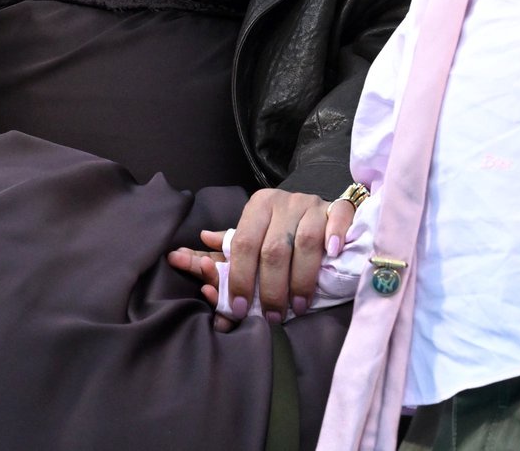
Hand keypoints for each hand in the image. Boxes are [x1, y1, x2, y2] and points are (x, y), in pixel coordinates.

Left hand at [168, 189, 354, 329]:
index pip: (243, 244)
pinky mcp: (337, 208)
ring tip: (296, 308)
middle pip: (274, 249)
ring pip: (306, 242)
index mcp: (257, 207)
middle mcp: (283, 202)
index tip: (237, 309)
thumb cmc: (280, 228)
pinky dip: (334, 236)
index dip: (238, 278)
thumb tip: (182, 255)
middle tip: (270, 317)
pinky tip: (332, 255)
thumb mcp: (253, 236)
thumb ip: (225, 250)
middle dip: (270, 289)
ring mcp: (311, 204)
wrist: (318, 207)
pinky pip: (337, 218)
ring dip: (301, 280)